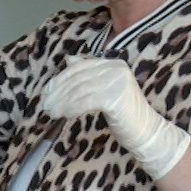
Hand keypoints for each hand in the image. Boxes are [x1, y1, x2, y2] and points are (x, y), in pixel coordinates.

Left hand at [39, 56, 190, 178]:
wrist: (145, 131)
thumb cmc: (123, 113)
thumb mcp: (104, 89)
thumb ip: (88, 74)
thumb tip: (68, 59)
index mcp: (113, 63)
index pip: (80, 67)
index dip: (60, 79)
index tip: (46, 92)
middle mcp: (116, 69)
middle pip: (78, 79)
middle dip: (58, 93)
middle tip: (45, 105)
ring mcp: (117, 82)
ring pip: (79, 91)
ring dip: (61, 103)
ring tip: (51, 113)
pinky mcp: (115, 98)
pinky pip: (85, 102)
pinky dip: (71, 109)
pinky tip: (64, 116)